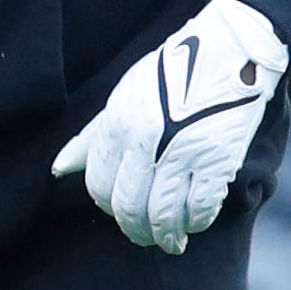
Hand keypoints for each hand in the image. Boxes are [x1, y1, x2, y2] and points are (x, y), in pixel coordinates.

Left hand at [52, 0, 287, 253]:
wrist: (231, 48)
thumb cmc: (174, 72)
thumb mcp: (125, 95)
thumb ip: (93, 136)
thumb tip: (59, 169)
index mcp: (117, 121)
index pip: (99, 185)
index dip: (110, 207)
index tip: (124, 212)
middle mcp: (144, 138)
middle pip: (128, 207)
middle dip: (137, 231)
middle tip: (147, 237)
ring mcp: (181, 150)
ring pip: (163, 215)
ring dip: (168, 236)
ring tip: (173, 241)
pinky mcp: (216, 158)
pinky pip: (200, 208)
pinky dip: (197, 222)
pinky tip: (197, 221)